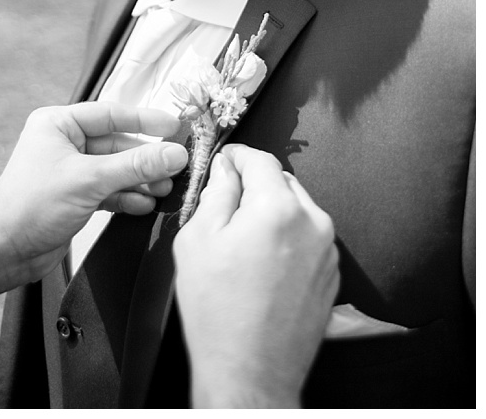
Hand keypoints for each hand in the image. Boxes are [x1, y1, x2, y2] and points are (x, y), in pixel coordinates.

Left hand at [0, 102, 186, 294]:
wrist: (2, 252)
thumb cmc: (31, 206)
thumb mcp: (89, 180)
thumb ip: (135, 166)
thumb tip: (175, 153)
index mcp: (59, 124)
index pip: (111, 114)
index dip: (145, 120)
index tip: (174, 127)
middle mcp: (65, 143)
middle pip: (117, 144)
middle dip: (146, 158)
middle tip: (176, 166)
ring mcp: (71, 171)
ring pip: (116, 169)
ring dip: (140, 180)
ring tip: (165, 189)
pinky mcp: (76, 197)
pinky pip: (110, 190)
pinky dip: (128, 197)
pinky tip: (145, 205)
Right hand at [173, 145, 338, 408]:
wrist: (250, 374)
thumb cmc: (218, 313)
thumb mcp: (197, 240)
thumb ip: (216, 193)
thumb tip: (226, 170)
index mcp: (278, 208)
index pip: (260, 159)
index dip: (237, 157)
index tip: (224, 163)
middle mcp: (312, 222)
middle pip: (281, 182)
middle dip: (255, 187)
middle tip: (227, 210)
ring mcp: (327, 251)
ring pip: (297, 209)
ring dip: (273, 214)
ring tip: (244, 247)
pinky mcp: (332, 275)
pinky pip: (308, 239)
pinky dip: (288, 240)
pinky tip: (263, 268)